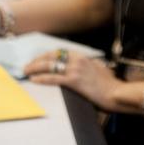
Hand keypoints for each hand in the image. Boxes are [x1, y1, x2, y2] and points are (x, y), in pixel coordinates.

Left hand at [25, 50, 143, 114]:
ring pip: (50, 65)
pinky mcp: (75, 80)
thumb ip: (89, 68)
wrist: (116, 92)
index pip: (60, 52)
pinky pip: (53, 78)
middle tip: (27, 66)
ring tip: (26, 72)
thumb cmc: (109, 85)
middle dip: (37, 60)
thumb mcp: (98, 71)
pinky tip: (34, 80)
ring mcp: (76, 69)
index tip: (37, 60)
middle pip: (52, 56)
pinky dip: (42, 78)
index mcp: (83, 57)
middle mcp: (78, 60)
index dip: (46, 55)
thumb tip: (83, 71)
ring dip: (35, 68)